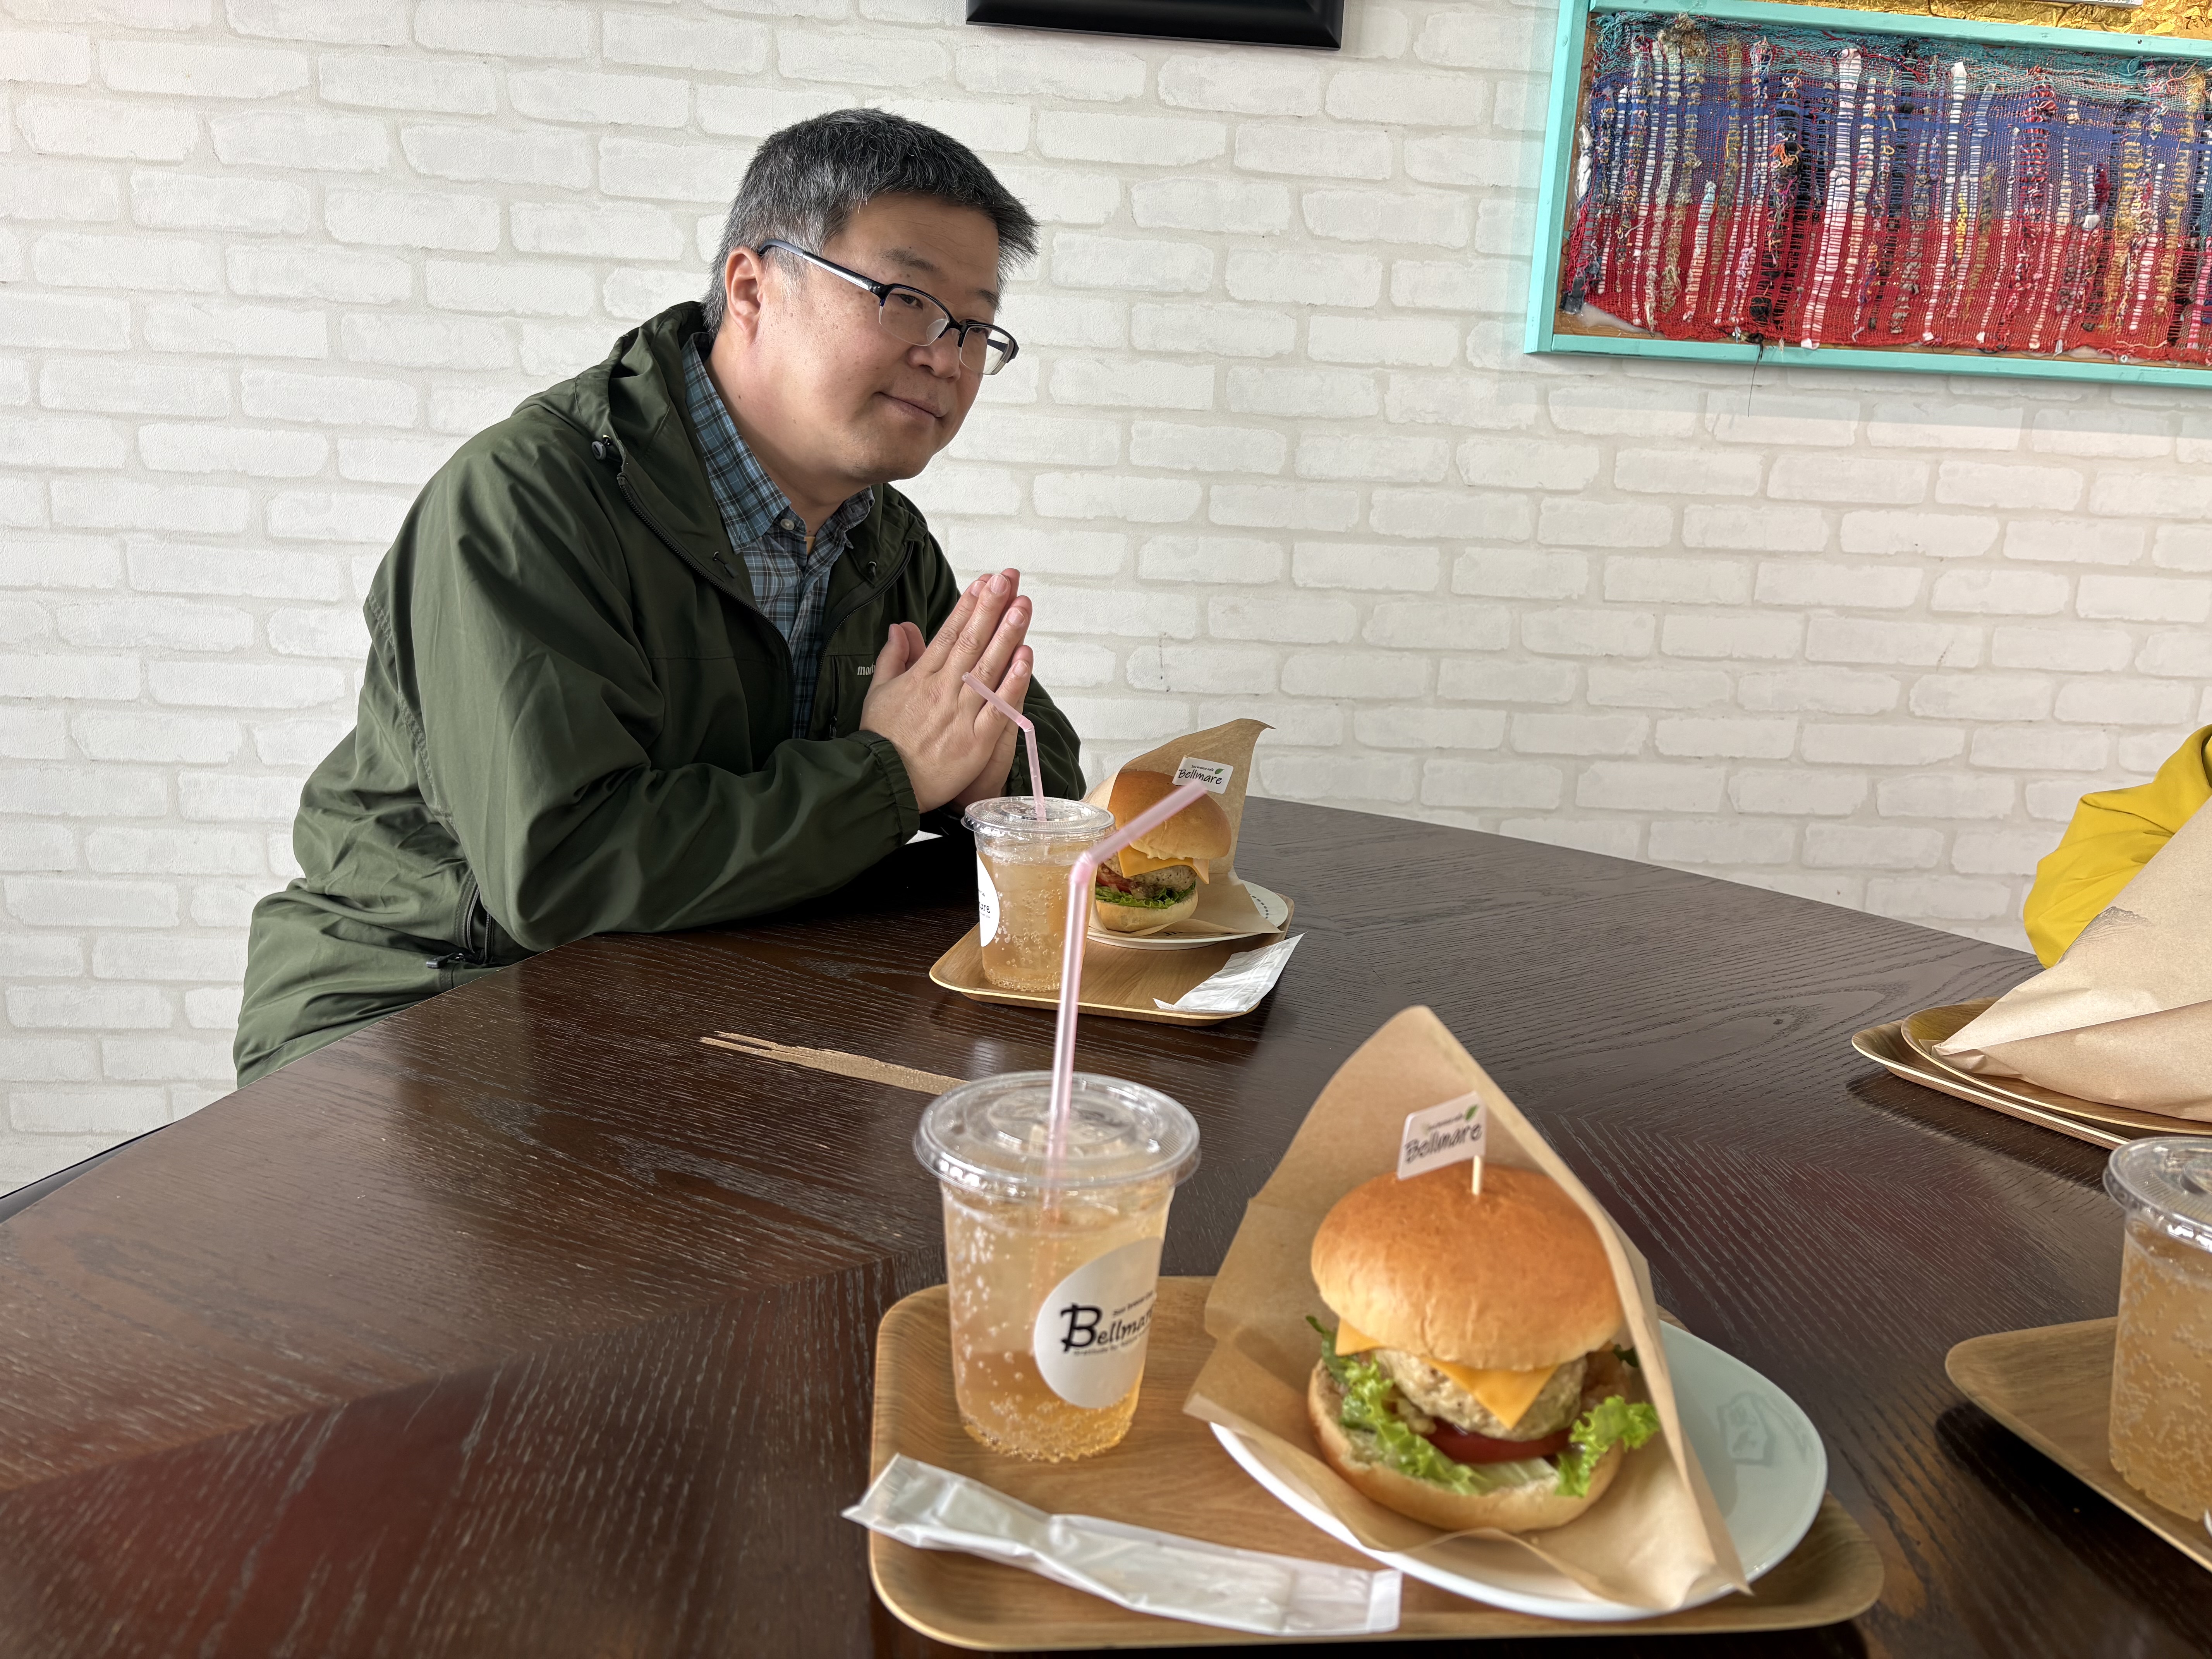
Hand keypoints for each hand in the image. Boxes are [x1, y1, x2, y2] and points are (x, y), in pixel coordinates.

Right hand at [859, 568, 1034, 813]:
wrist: (883, 783)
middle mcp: (943, 690)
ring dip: (1007, 635)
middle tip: (1009, 577)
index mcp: (921, 676)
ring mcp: (960, 714)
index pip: (949, 632)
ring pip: (988, 668)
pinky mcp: (975, 741)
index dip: (969, 605)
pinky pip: (998, 707)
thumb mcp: (878, 692)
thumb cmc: (882, 740)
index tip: (986, 581)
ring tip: (1023, 605)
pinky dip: (1012, 683)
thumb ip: (893, 657)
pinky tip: (1026, 658)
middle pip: (972, 641)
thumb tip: (901, 627)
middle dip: (992, 606)